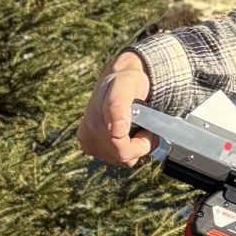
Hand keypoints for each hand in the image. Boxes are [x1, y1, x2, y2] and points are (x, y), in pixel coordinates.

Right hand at [77, 50, 154, 166]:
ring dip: (133, 146)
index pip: (123, 152)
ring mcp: (87, 142)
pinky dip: (126, 146)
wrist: (120, 77)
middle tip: (144, 126)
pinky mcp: (90, 146)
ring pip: (120, 159)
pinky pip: (116, 156)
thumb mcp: (126, 87)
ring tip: (135, 126)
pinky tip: (126, 131)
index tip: (148, 129)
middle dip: (139, 144)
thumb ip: (118, 107)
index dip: (142, 143)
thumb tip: (115, 131)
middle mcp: (88, 135)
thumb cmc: (127, 81)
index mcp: (95, 123)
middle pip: (122, 158)